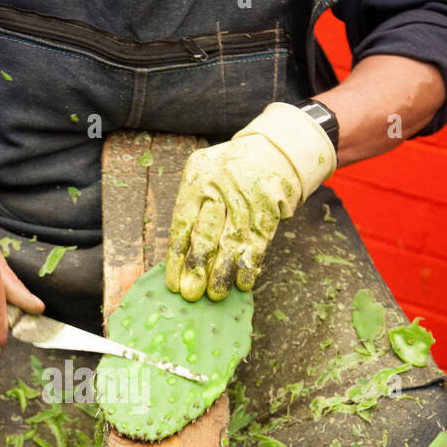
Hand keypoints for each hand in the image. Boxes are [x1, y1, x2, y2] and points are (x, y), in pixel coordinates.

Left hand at [165, 102, 335, 300]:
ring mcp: (246, 200)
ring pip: (232, 243)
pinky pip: (257, 243)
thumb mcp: (202, 177)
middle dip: (197, 268)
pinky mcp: (269, 210)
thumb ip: (191, 210)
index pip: (182, 224)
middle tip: (191, 294)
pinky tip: (242, 284)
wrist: (273, 151)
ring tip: (215, 295)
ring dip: (223, 273)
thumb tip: (180, 260)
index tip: (173, 284)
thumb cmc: (228, 173)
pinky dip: (250, 266)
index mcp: (197, 181)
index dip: (177, 257)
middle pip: (206, 235)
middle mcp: (220, 189)